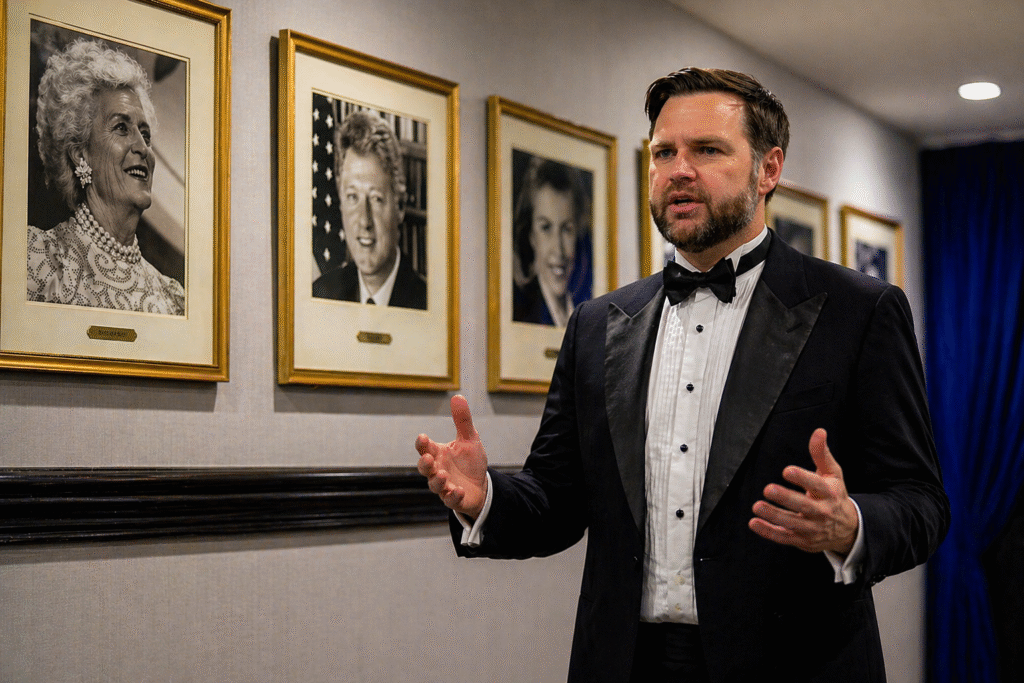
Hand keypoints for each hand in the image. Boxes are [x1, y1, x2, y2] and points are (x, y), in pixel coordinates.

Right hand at [415, 395, 488, 517]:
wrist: (481, 485)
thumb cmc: (470, 462)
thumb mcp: (470, 439)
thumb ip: (462, 420)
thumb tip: (457, 396)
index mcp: (438, 454)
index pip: (425, 447)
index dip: (422, 443)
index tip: (423, 437)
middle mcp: (437, 469)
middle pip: (424, 468)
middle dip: (424, 464)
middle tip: (428, 458)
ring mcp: (445, 486)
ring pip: (434, 485)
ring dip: (437, 480)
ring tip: (443, 474)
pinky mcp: (454, 499)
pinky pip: (450, 500)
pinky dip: (453, 496)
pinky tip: (458, 490)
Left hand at [749, 428, 858, 554]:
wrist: (848, 529)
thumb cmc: (835, 495)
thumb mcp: (833, 473)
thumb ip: (821, 454)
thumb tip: (818, 431)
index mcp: (830, 493)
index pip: (817, 485)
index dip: (802, 478)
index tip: (787, 470)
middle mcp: (822, 512)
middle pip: (804, 506)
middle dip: (786, 498)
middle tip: (767, 489)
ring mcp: (813, 528)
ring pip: (792, 523)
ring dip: (774, 515)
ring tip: (757, 506)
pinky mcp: (803, 541)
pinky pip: (784, 537)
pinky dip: (769, 532)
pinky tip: (754, 523)